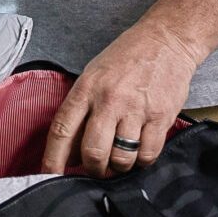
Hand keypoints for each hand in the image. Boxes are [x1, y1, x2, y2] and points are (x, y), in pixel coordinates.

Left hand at [41, 19, 203, 176]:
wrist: (167, 40)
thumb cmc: (126, 58)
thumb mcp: (93, 75)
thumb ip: (81, 110)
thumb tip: (70, 151)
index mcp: (86, 88)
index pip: (62, 130)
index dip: (53, 160)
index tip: (50, 177)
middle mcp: (109, 100)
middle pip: (93, 153)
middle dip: (92, 169)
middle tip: (96, 169)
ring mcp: (136, 110)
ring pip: (121, 158)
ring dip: (118, 167)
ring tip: (119, 158)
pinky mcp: (160, 117)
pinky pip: (147, 155)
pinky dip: (141, 161)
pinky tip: (139, 151)